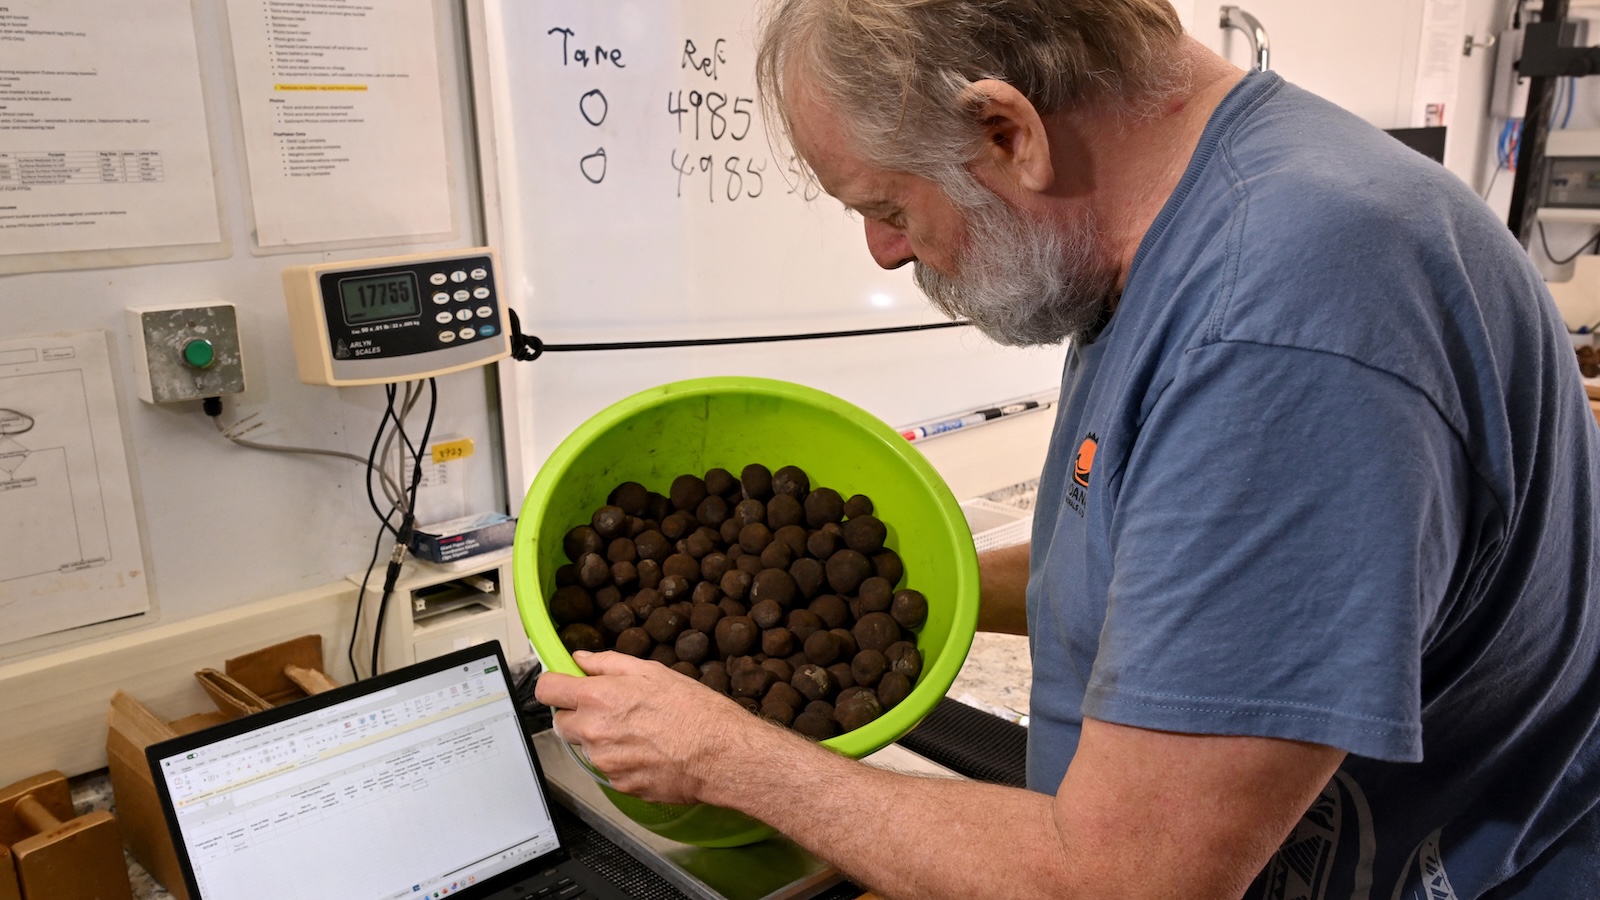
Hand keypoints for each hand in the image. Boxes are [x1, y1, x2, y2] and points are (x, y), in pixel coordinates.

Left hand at [534, 651, 763, 804]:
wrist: (720, 754)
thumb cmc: (694, 710)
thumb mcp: (651, 671)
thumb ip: (607, 663)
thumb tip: (581, 659)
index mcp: (597, 698)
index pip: (546, 690)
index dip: (554, 685)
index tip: (563, 685)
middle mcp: (594, 732)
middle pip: (561, 724)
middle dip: (577, 715)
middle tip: (609, 709)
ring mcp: (605, 762)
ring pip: (587, 748)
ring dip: (603, 739)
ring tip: (640, 732)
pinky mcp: (619, 784)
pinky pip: (609, 769)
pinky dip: (622, 760)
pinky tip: (649, 751)